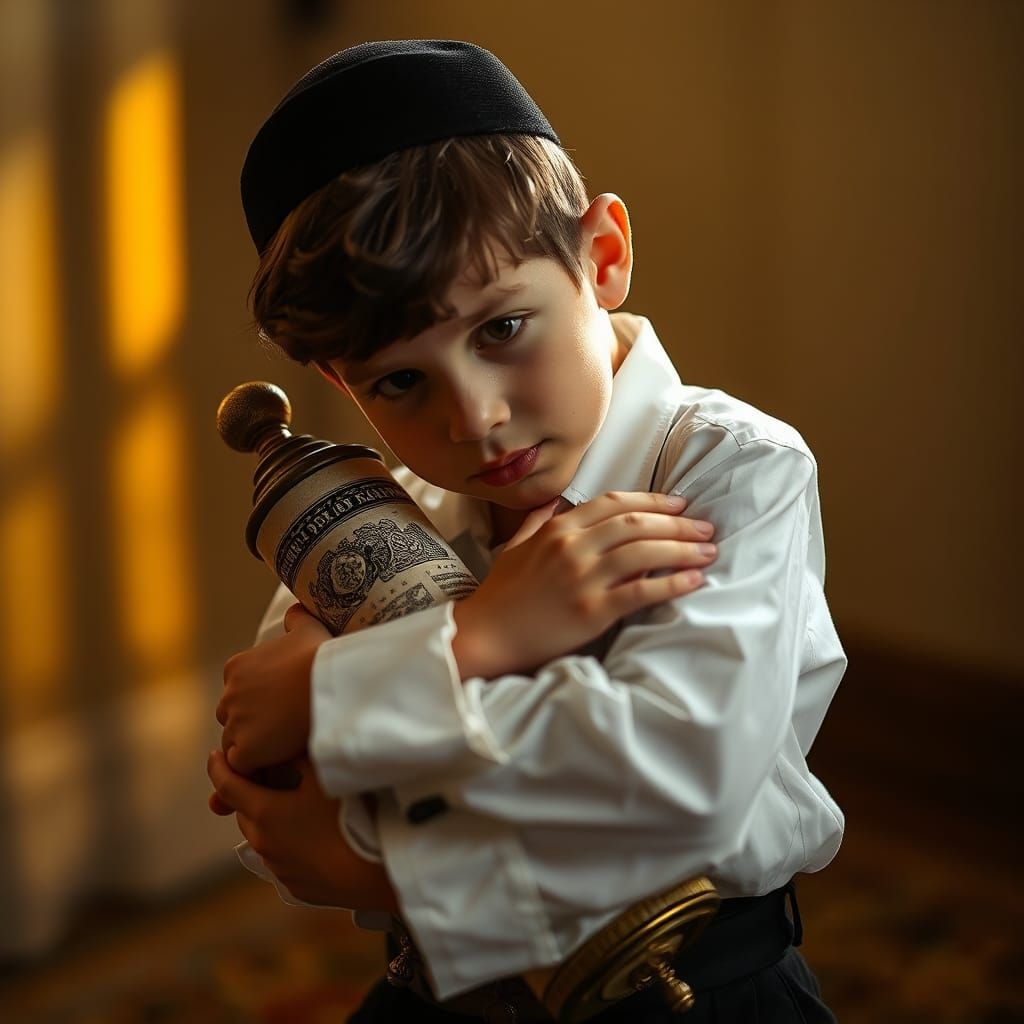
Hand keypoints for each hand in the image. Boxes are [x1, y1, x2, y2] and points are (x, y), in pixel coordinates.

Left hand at [206, 750, 397, 911]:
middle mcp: (262, 841)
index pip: (226, 787)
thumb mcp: (322, 777)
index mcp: (263, 811)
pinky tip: (313, 838)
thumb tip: (284, 742)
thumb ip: (298, 756)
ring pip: (262, 836)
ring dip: (269, 820)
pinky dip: (287, 844)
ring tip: (294, 808)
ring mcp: (276, 866)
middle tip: (265, 778)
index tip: (214, 755)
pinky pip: (281, 859)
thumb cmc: (345, 818)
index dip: (217, 768)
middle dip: (248, 793)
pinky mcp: (292, 885)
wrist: (369, 870)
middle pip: (244, 811)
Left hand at [217, 603, 328, 774]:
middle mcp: (228, 695)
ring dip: (254, 749)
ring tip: (281, 752)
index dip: (258, 705)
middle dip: (251, 728)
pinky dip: (257, 767)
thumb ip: (297, 618)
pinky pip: (243, 767)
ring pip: (235, 745)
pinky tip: (278, 763)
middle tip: (282, 733)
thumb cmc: (321, 657)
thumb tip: (295, 610)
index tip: (280, 709)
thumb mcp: (309, 628)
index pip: (237, 694)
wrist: (329, 685)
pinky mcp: (245, 750)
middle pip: (232, 720)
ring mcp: (235, 724)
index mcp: (236, 667)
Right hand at [452, 491, 715, 677]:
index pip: (614, 503)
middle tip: (706, 527)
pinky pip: (641, 592)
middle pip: (636, 524)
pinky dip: (671, 584)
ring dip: (682, 549)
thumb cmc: (501, 595)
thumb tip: (552, 502)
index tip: (679, 505)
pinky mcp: (592, 611)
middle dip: (677, 524)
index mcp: (557, 529)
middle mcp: (572, 547)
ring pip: (644, 553)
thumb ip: (538, 522)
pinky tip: (693, 581)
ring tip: (709, 551)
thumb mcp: (516, 548)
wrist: (485, 634)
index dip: (652, 501)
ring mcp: (582, 578)